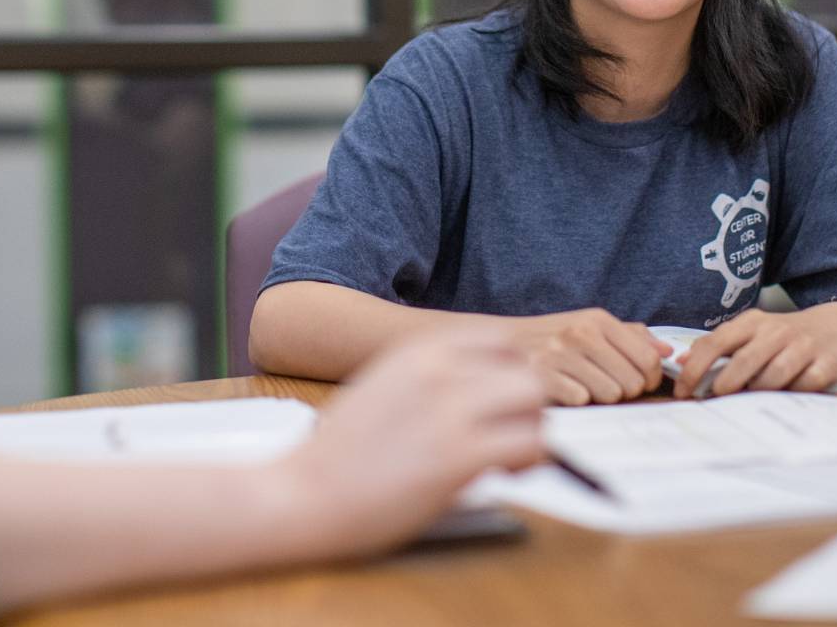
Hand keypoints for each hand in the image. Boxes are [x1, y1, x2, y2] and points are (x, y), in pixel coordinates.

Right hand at [279, 329, 544, 557]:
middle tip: (509, 437)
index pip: (502, 342)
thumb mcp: (385, 388)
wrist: (301, 494)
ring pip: (535, 400)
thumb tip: (487, 395)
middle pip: (526, 369)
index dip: (511, 376)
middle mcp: (438, 369)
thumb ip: (432, 381)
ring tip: (507, 460)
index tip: (500, 408)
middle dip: (528, 406)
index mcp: (419, 350)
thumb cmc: (339, 455)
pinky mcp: (459, 454)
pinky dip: (529, 460)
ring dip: (532, 431)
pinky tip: (503, 476)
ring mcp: (450, 409)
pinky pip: (529, 443)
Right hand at [512, 308, 669, 405]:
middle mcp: (581, 333)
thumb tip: (667, 351)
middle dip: (624, 392)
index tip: (639, 383)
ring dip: (599, 398)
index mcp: (598, 320)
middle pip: (633, 382)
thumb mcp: (591, 327)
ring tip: (583, 387)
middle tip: (607, 387)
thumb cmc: (553, 339)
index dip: (650, 378)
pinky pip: (581, 401)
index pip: (649, 358)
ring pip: (610, 394)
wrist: (502, 345)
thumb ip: (631, 337)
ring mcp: (560, 353)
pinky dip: (575, 401)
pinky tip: (564, 392)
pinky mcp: (542, 376)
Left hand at [672, 304, 836, 398]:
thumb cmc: (784, 336)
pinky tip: (787, 396)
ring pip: (773, 376)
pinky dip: (792, 394)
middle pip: (744, 361)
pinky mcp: (827, 363)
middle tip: (715, 399)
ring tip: (751, 400)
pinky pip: (804, 385)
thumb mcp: (750, 332)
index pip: (716, 342)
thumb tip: (680, 362)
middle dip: (725, 384)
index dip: (695, 368)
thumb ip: (716, 345)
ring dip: (758, 392)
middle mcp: (777, 331)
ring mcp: (803, 347)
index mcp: (752, 323)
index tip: (683, 391)